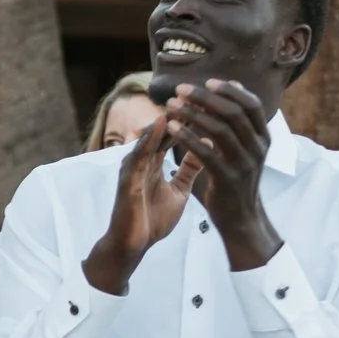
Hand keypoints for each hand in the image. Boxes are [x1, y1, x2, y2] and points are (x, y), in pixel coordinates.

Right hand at [84, 116, 197, 292]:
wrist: (132, 246)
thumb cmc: (151, 220)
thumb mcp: (178, 190)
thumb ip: (188, 170)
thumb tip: (205, 149)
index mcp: (154, 161)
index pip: (175, 131)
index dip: (192, 116)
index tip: (211, 102)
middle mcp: (142, 159)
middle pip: (163, 127)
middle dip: (181, 110)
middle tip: (200, 91)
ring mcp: (133, 167)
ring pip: (150, 135)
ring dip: (166, 117)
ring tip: (182, 99)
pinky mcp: (127, 179)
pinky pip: (139, 153)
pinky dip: (150, 137)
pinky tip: (162, 124)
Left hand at [165, 80, 281, 268]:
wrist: (241, 219)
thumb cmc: (235, 180)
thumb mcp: (241, 150)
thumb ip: (235, 125)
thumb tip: (227, 91)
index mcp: (263, 138)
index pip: (252, 104)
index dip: (231, 90)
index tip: (208, 81)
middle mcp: (258, 148)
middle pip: (233, 112)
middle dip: (205, 97)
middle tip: (180, 90)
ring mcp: (245, 163)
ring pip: (220, 129)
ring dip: (192, 114)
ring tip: (171, 106)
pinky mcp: (228, 179)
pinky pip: (206, 153)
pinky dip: (188, 137)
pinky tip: (171, 128)